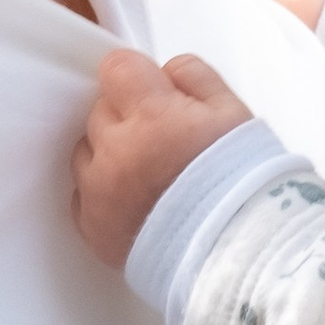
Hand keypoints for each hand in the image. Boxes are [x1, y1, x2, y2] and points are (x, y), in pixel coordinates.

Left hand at [71, 48, 253, 266]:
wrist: (239, 256)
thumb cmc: (242, 185)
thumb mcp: (234, 114)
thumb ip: (194, 77)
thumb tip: (165, 71)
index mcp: (152, 117)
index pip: (116, 68)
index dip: (137, 77)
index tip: (152, 92)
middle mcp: (117, 152)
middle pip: (101, 110)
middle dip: (128, 116)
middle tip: (163, 138)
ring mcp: (99, 193)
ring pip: (86, 151)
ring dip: (109, 153)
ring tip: (149, 173)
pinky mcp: (92, 229)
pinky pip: (82, 194)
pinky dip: (102, 192)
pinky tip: (136, 200)